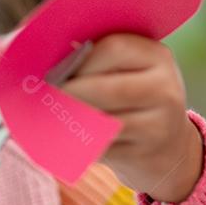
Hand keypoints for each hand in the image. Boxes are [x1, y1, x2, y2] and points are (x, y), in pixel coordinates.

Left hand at [60, 33, 203, 202]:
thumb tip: (37, 53)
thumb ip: (94, 60)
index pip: (114, 48)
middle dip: (69, 93)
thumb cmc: (132, 101)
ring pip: (104, 122)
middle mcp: (165, 88)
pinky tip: (63, 139)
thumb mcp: (126, 72)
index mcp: (157, 56)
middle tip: (43, 96)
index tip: (53, 69)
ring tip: (47, 115)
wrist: (168, 149)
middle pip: (108, 88)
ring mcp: (160, 125)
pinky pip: (102, 148)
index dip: (79, 59)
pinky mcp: (146, 155)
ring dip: (70, 120)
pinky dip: (78, 144)